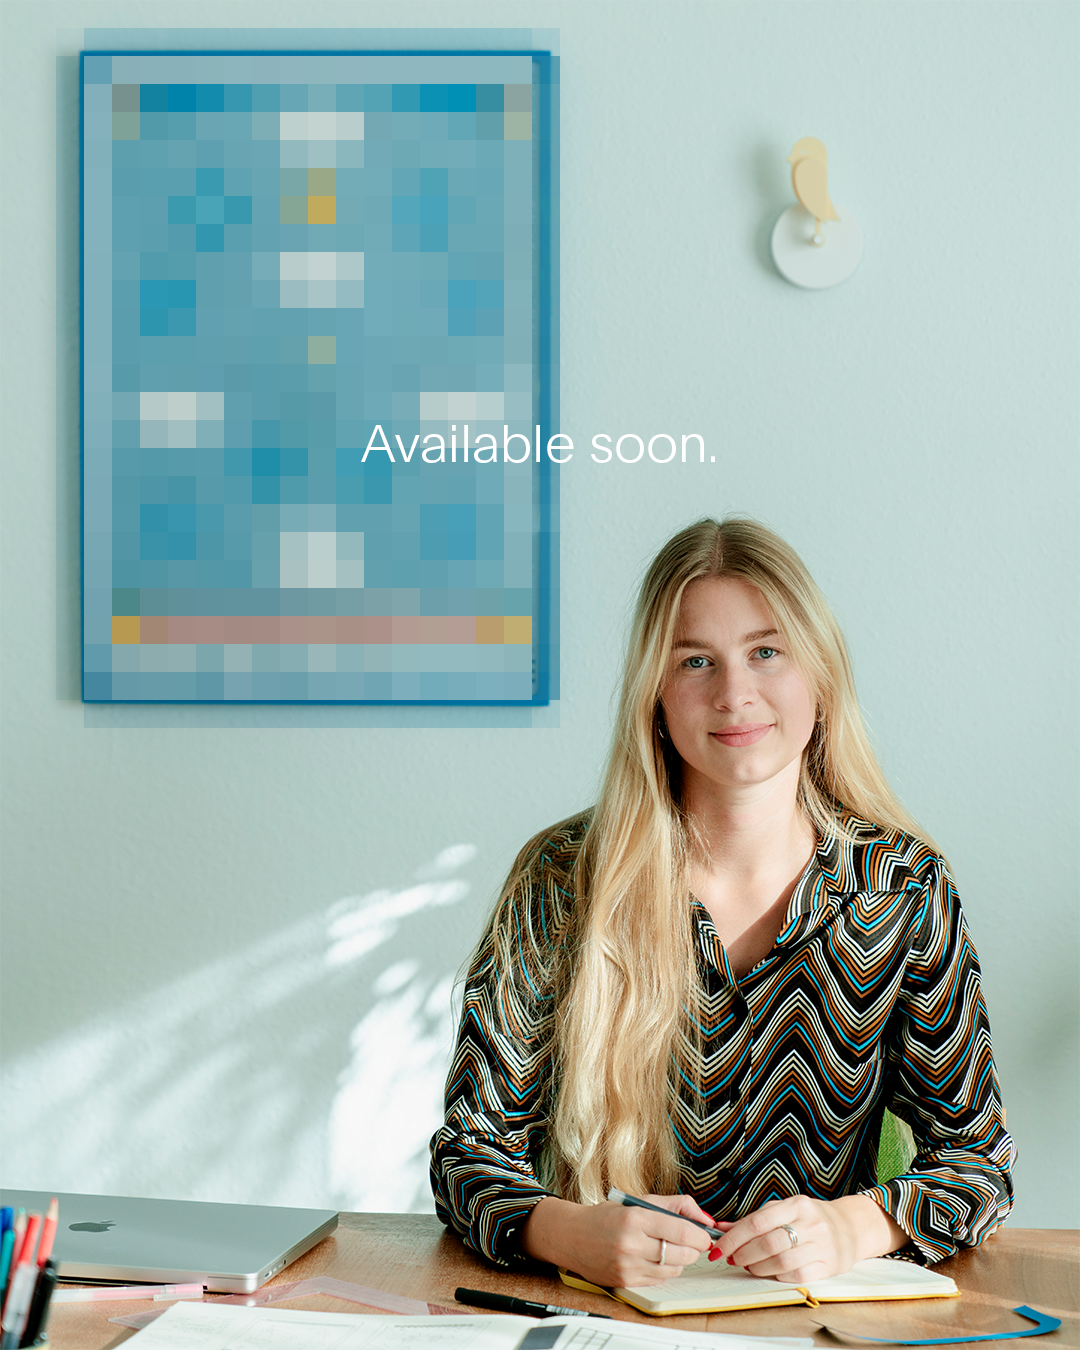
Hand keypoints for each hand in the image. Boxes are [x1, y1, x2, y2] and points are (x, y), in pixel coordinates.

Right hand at [522, 1193, 720, 1287]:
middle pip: (682, 1254)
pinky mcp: (626, 1281)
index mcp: (635, 1219)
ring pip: (674, 1269)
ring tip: (670, 1247)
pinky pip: (660, 1279)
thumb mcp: (639, 1201)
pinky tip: (657, 1258)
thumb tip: (706, 1219)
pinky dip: (666, 1270)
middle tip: (692, 1241)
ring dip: (680, 1260)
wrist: (572, 1236)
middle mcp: (631, 1244)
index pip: (682, 1232)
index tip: (705, 1235)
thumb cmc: (607, 1216)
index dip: (701, 1236)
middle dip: (694, 1249)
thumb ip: (676, 1205)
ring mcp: (628, 1266)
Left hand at [713, 1194, 907, 1283]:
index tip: (718, 1248)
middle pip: (768, 1243)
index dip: (734, 1237)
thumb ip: (754, 1219)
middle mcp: (811, 1222)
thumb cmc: (810, 1218)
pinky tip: (771, 1272)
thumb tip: (721, 1229)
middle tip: (733, 1259)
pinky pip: (798, 1276)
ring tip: (750, 1266)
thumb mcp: (784, 1210)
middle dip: (744, 1254)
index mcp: (797, 1204)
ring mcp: (822, 1245)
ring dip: (758, 1268)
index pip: (758, 1221)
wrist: (850, 1227)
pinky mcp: (830, 1265)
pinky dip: (778, 1276)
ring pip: (781, 1262)